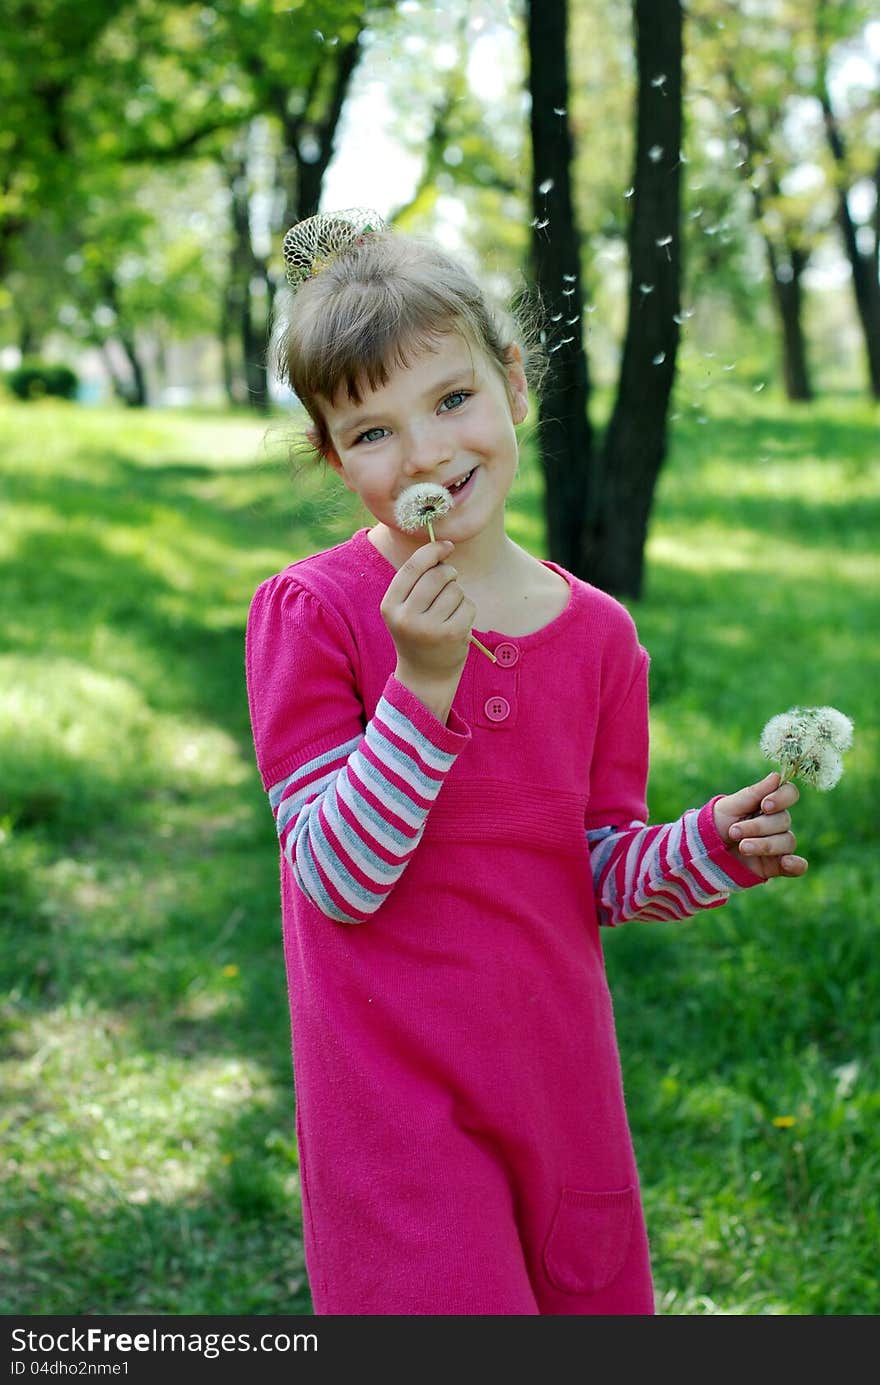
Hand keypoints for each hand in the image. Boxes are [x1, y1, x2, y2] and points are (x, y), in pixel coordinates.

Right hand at [380, 539, 473, 717]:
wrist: (425, 676)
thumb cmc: (417, 633)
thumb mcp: (405, 608)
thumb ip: (417, 579)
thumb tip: (444, 546)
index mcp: (390, 606)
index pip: (413, 567)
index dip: (432, 551)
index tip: (446, 546)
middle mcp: (406, 617)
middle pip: (437, 575)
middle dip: (448, 573)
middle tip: (449, 582)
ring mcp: (430, 628)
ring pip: (455, 589)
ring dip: (458, 595)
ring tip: (449, 611)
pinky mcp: (452, 635)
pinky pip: (468, 605)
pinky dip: (467, 610)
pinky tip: (458, 623)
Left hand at [713, 771, 807, 879]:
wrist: (705, 850)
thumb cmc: (718, 823)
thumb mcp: (730, 806)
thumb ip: (754, 793)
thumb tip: (777, 776)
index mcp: (768, 804)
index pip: (789, 794)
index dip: (781, 798)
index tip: (764, 805)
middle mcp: (777, 823)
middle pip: (784, 820)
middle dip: (757, 826)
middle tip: (734, 832)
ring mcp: (778, 845)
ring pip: (787, 841)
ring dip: (764, 844)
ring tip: (742, 847)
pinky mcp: (776, 865)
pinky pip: (797, 866)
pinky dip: (796, 864)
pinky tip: (786, 862)